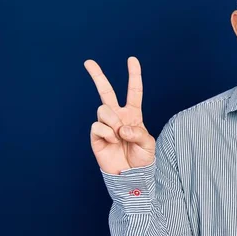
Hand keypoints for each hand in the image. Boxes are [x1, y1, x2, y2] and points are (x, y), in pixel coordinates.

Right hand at [84, 56, 154, 174]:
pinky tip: (112, 143)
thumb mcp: (148, 144)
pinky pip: (98, 126)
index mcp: (133, 114)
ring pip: (103, 110)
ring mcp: (106, 125)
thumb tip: (121, 128)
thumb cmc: (142, 159)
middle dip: (97, 76)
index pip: (134, 91)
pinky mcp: (96, 136)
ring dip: (112, 122)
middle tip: (88, 62)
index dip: (134, 75)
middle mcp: (118, 116)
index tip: (132, 59)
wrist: (130, 176)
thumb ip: (138, 133)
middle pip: (106, 92)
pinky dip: (107, 134)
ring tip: (118, 137)